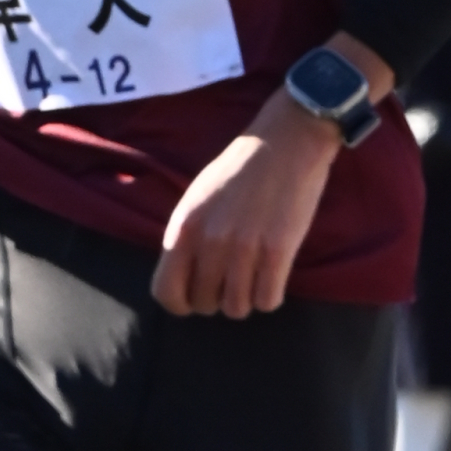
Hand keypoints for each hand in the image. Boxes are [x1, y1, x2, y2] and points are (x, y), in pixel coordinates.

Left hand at [150, 91, 339, 317]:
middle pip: (205, 304)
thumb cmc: (240, 169)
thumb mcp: (197, 199)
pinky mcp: (278, 252)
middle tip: (232, 281)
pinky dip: (270, 296)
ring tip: (254, 277)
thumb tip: (183, 278)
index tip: (196, 297)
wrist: (285, 143)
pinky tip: (272, 277)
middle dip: (217, 299)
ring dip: (246, 299)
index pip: (166, 292)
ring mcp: (244, 249)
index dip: (181, 303)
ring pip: (237, 308)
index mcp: (183, 228)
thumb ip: (187, 237)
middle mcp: (209, 242)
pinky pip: (268, 301)